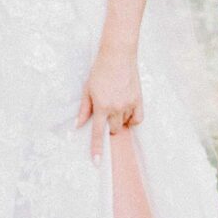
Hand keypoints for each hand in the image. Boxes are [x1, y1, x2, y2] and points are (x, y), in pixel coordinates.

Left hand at [76, 45, 142, 164]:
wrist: (118, 55)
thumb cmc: (100, 71)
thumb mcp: (87, 89)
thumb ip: (84, 109)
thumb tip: (78, 125)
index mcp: (101, 106)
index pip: (97, 133)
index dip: (97, 149)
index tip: (97, 162)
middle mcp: (116, 108)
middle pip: (113, 129)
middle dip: (109, 126)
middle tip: (106, 112)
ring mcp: (129, 104)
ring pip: (125, 123)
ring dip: (120, 120)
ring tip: (116, 103)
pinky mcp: (139, 100)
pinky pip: (137, 119)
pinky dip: (132, 119)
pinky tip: (128, 111)